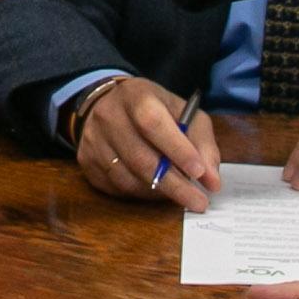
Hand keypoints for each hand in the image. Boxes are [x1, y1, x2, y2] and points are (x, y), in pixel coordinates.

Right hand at [72, 78, 219, 210]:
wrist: (107, 103)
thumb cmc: (153, 110)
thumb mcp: (183, 113)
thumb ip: (202, 143)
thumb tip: (212, 181)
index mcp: (136, 96)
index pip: (153, 123)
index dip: (177, 149)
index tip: (199, 173)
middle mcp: (109, 116)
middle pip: (141, 158)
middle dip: (175, 185)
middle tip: (199, 202)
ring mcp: (93, 140)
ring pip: (128, 178)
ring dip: (159, 192)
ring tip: (179, 194)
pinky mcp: (86, 160)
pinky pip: (116, 188)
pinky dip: (141, 194)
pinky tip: (155, 189)